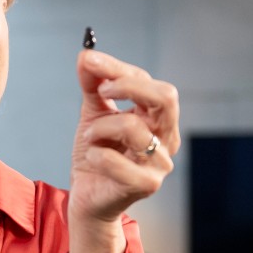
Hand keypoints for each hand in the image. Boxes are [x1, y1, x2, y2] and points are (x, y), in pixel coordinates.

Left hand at [71, 49, 180, 225]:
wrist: (87, 197)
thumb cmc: (97, 154)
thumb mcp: (93, 114)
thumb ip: (93, 86)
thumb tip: (86, 55)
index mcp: (158, 117)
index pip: (149, 82)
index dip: (118, 69)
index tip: (89, 61)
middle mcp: (166, 138)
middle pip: (165, 97)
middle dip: (128, 86)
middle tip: (100, 93)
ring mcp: (160, 163)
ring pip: (133, 128)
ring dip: (100, 128)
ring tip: (89, 138)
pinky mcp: (147, 185)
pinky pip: (117, 161)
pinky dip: (97, 155)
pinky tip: (92, 159)